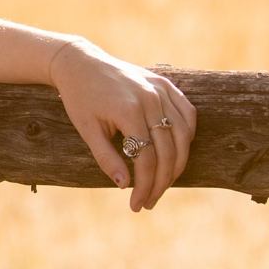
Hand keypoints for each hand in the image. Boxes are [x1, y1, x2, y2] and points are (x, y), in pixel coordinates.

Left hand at [49, 41, 196, 211]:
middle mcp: (150, 98)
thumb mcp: (87, 130)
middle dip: (161, 182)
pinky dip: (187, 135)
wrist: (80, 63)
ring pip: (183, 135)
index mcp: (129, 110)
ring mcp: (160, 89)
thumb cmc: (80, 98)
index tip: (137, 205)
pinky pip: (188, 113)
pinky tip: (177, 152)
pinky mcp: (165, 83)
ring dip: (178, 164)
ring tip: (164, 183)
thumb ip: (106, 158)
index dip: (144, 186)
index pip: (147, 158)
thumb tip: (126, 186)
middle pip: (168, 151)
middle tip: (149, 201)